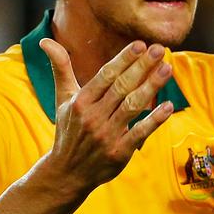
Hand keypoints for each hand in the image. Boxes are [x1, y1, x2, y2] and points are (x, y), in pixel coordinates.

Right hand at [39, 38, 173, 194]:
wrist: (66, 173)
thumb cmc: (68, 130)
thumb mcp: (62, 98)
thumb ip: (61, 68)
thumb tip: (45, 40)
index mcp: (81, 101)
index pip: (106, 75)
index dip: (123, 59)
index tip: (140, 44)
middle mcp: (93, 116)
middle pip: (122, 87)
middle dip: (142, 66)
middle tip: (160, 49)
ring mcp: (106, 135)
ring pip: (132, 105)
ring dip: (151, 86)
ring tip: (167, 69)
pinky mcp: (119, 152)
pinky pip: (139, 133)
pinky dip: (154, 120)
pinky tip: (168, 106)